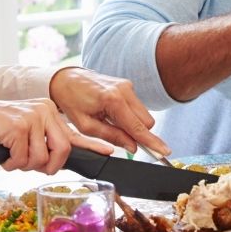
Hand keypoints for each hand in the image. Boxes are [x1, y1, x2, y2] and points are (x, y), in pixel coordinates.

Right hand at [0, 98, 111, 172]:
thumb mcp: (27, 132)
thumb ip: (44, 142)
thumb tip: (57, 162)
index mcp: (49, 111)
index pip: (74, 132)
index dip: (92, 145)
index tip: (109, 152)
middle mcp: (44, 111)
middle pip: (62, 150)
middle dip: (49, 166)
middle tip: (33, 166)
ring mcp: (32, 117)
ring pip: (42, 158)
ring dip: (25, 165)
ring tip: (12, 155)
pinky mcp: (19, 127)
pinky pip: (23, 159)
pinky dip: (11, 163)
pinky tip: (3, 152)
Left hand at [49, 68, 168, 155]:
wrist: (66, 80)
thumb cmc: (73, 102)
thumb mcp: (86, 126)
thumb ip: (112, 136)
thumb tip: (132, 147)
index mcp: (113, 100)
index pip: (138, 127)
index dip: (151, 142)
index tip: (164, 151)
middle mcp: (124, 90)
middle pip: (146, 122)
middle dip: (138, 133)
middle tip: (121, 138)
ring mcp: (127, 85)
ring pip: (144, 115)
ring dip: (133, 124)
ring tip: (110, 121)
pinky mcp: (127, 85)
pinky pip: (137, 107)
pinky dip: (129, 115)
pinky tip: (112, 113)